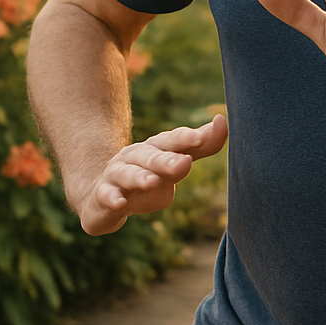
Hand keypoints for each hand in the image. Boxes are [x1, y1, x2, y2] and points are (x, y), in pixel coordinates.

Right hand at [75, 114, 227, 236]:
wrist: (105, 196)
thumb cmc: (151, 176)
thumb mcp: (176, 162)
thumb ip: (202, 145)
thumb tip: (222, 121)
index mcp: (157, 147)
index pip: (173, 140)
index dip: (186, 138)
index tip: (201, 137)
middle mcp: (136, 156)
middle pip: (152, 156)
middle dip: (167, 160)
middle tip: (184, 164)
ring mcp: (117, 175)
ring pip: (128, 174)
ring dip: (139, 177)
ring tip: (151, 182)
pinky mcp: (103, 196)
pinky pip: (106, 196)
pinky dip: (112, 199)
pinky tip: (119, 203)